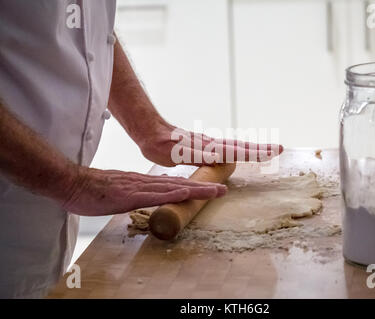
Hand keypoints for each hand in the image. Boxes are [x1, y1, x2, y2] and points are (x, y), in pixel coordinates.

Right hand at [62, 166, 226, 215]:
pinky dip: (171, 194)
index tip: (211, 188)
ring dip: (195, 189)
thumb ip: (139, 192)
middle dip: (203, 187)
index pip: (175, 184)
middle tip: (223, 189)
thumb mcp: (123, 191)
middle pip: (180, 184)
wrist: (74, 184)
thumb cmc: (96, 189)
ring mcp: (138, 188)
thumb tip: (155, 194)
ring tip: (214, 191)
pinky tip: (185, 193)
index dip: (195, 186)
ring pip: (172, 188)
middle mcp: (146, 183)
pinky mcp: (128, 196)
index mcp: (145, 183)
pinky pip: (153, 195)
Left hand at [138, 119, 283, 166]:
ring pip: (235, 146)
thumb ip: (197, 155)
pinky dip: (239, 150)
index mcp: (209, 148)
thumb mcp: (177, 152)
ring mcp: (209, 144)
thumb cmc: (161, 145)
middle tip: (280, 149)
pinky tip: (240, 153)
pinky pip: (227, 148)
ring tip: (268, 150)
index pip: (238, 151)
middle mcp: (212, 144)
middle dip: (261, 149)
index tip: (274, 151)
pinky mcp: (204, 145)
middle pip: (241, 146)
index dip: (256, 153)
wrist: (150, 132)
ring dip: (253, 148)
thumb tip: (220, 156)